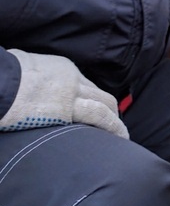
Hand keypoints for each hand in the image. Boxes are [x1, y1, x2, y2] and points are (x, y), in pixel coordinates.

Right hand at [0, 49, 128, 138]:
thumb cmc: (1, 77)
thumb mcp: (23, 68)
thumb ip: (35, 78)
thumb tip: (30, 88)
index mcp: (61, 68)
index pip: (86, 85)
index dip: (93, 100)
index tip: (98, 112)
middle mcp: (72, 78)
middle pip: (100, 95)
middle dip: (110, 111)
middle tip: (112, 127)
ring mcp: (72, 92)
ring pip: (105, 105)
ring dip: (115, 122)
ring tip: (121, 137)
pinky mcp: (67, 109)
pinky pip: (99, 116)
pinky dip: (113, 126)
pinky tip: (119, 137)